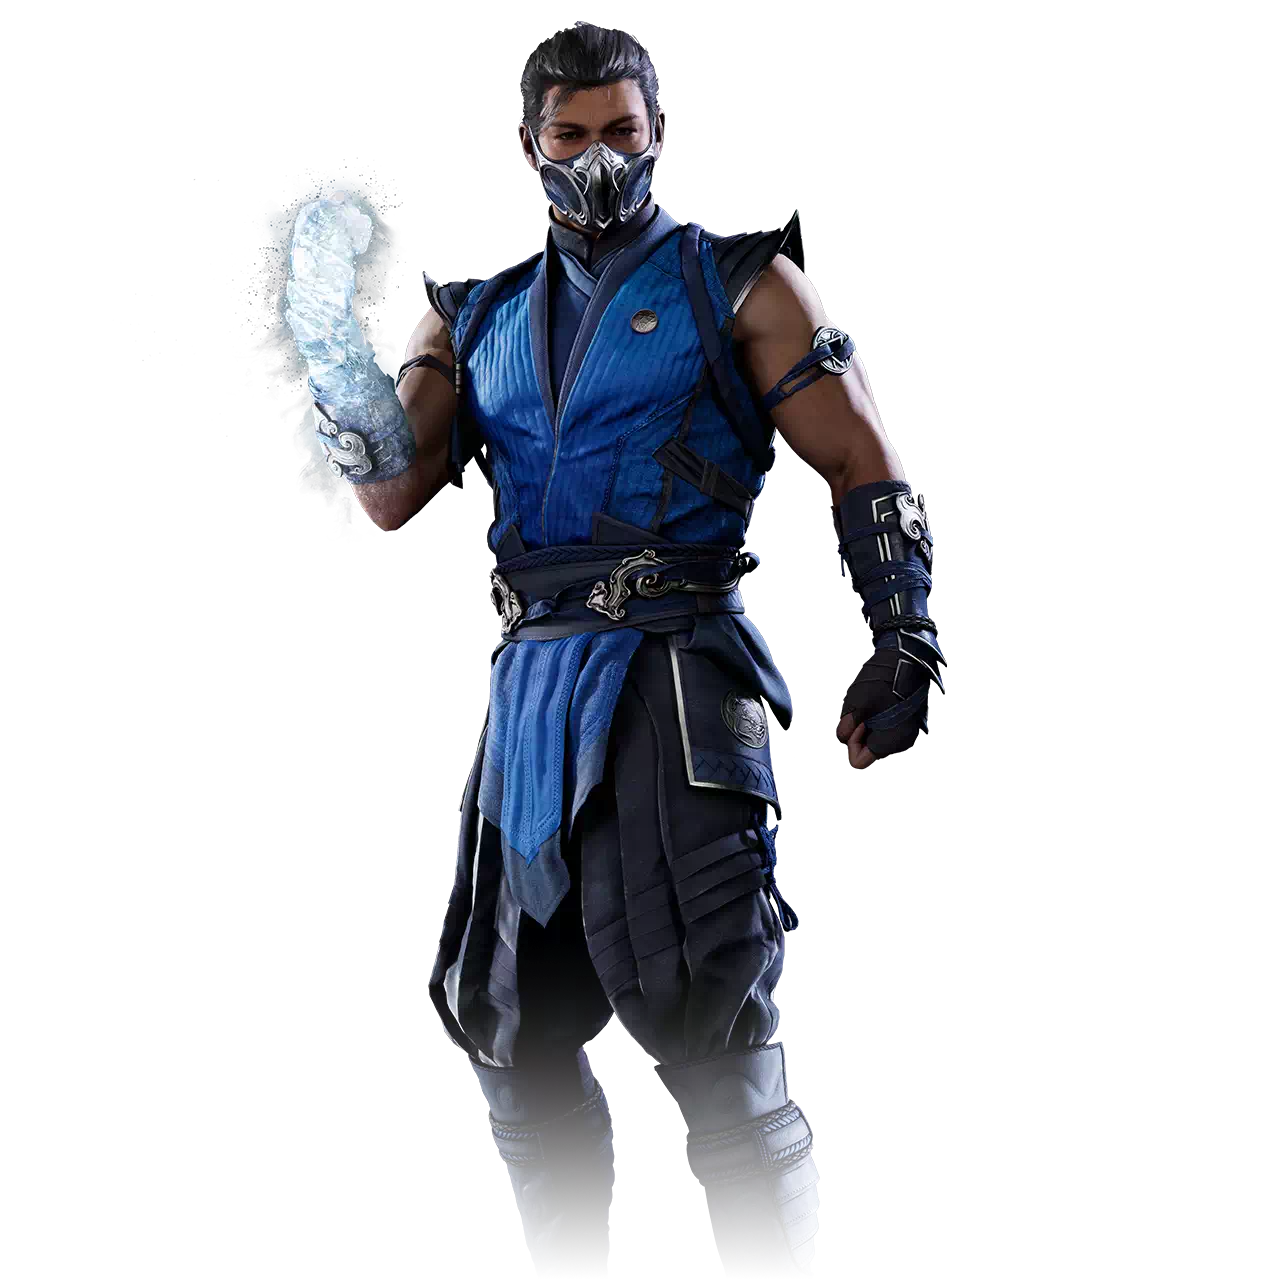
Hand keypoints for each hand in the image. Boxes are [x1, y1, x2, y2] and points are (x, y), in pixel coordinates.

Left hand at [835, 647, 930, 768]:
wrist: (907, 656)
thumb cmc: (882, 679)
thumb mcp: (855, 702)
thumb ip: (845, 727)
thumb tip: (843, 739)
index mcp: (891, 743)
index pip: (858, 760)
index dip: (852, 741)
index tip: (859, 719)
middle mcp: (901, 742)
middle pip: (866, 750)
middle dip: (860, 732)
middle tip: (866, 708)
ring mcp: (906, 732)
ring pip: (873, 737)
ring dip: (868, 722)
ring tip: (875, 701)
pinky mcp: (906, 721)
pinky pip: (883, 728)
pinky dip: (877, 717)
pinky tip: (881, 699)